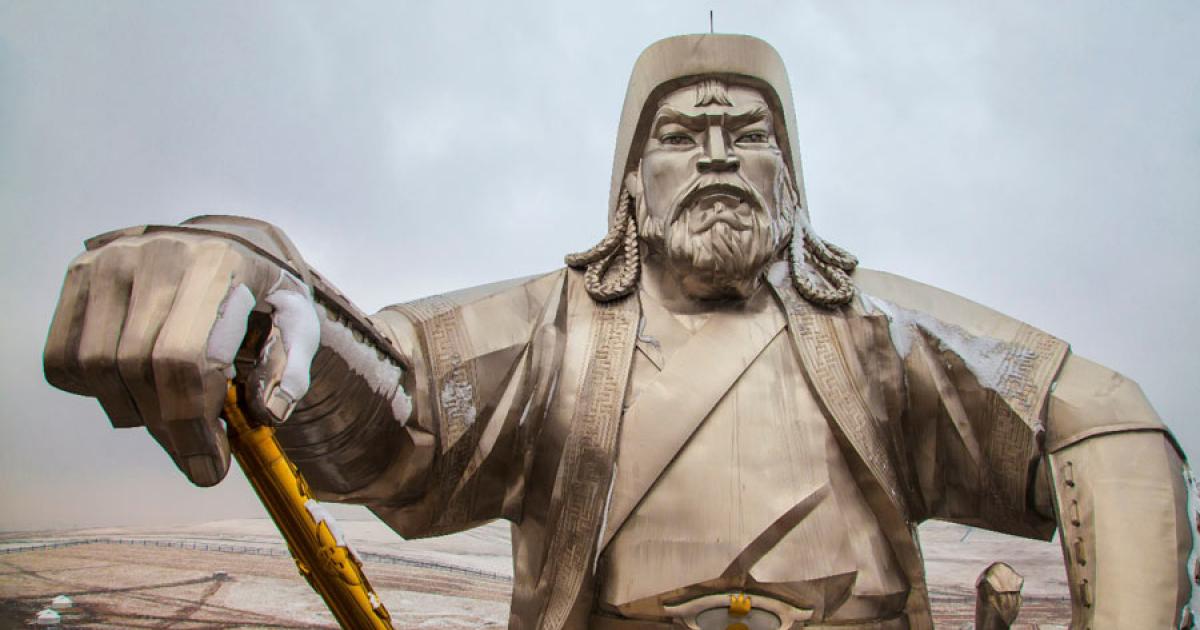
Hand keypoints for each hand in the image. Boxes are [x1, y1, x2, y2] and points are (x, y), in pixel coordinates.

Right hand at [43, 224, 320, 485]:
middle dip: (170, 428)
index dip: (192, 422)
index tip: (210, 466)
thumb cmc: (264, 294)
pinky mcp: (80, 275)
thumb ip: (291, 371)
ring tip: (172, 418)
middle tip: (197, 456)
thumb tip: (267, 414)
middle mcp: (159, 254)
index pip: (186, 357)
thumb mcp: (298, 325)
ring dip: (134, 413)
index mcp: (221, 264)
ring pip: (97, 367)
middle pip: (140, 367)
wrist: (227, 244)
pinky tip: (136, 388)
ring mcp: (112, 261)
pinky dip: (95, 391)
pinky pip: (64, 358)